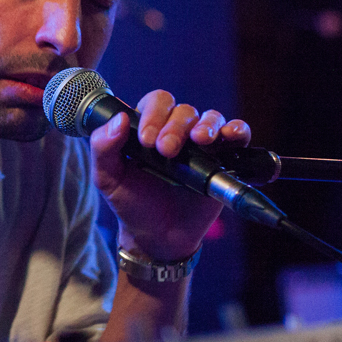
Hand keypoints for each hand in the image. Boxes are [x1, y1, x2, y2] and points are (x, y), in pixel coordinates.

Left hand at [90, 90, 251, 260]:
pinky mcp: (223, 160)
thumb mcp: (108, 179)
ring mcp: (200, 145)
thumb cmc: (133, 205)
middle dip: (175, 126)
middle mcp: (175, 131)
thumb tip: (119, 119)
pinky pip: (237, 135)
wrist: (159, 238)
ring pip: (210, 118)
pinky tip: (230, 136)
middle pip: (183, 110)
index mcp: (147, 129)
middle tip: (166, 150)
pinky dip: (238, 130)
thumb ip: (103, 149)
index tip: (146, 140)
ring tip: (199, 140)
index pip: (154, 103)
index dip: (152, 114)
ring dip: (207, 125)